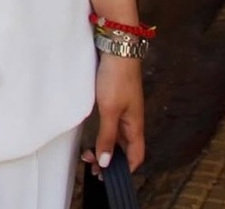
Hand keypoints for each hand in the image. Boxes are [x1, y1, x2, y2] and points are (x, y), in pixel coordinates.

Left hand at [82, 53, 144, 175]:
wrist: (117, 48)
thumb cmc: (117, 77)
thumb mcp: (110, 110)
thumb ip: (107, 136)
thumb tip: (106, 162)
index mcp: (135, 125)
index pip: (136, 155)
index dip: (125, 168)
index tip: (108, 176)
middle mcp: (132, 119)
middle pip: (124, 147)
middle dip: (110, 159)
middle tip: (91, 166)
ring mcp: (124, 108)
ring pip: (116, 134)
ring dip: (105, 145)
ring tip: (88, 154)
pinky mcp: (115, 97)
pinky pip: (111, 122)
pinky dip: (103, 131)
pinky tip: (93, 132)